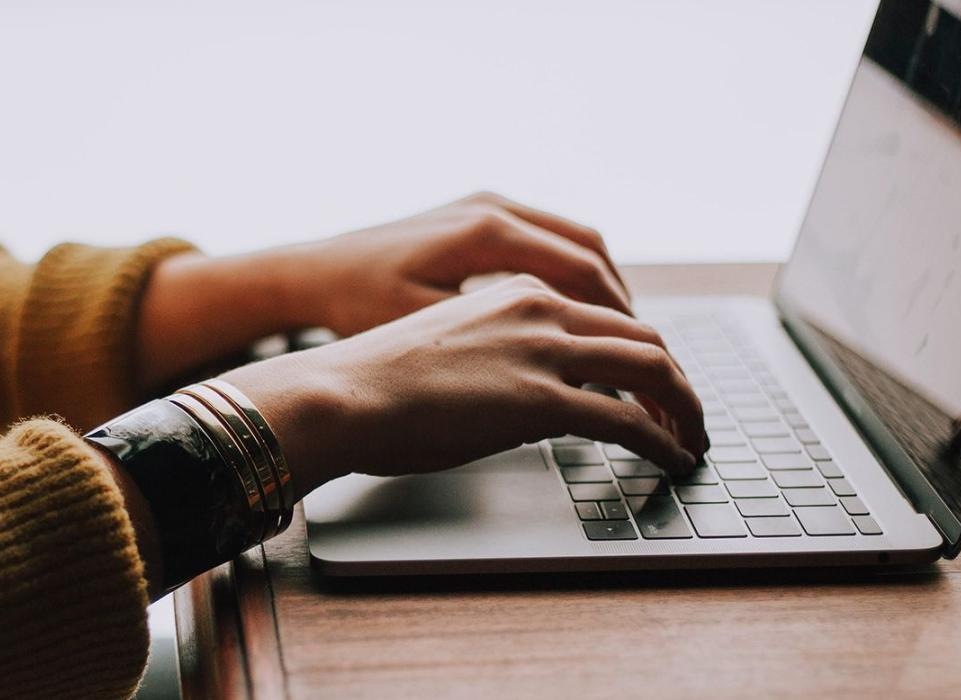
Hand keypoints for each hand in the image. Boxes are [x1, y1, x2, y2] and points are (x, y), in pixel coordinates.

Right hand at [219, 275, 706, 494]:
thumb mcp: (447, 347)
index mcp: (515, 291)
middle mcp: (539, 309)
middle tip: (687, 414)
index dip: (641, 350)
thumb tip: (519, 395)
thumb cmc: (374, 380)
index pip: (605, 313)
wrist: (340, 393)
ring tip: (692, 439)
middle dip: (676, 379)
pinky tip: (672, 459)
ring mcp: (543, 351)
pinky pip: (629, 420)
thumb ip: (496, 354)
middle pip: (642, 335)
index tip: (652, 382)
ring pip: (652, 368)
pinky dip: (663, 441)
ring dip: (684, 407)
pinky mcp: (542, 400)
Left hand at [279, 191, 631, 336]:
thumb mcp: (427, 332)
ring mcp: (486, 205)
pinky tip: (577, 315)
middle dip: (624, 307)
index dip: (619, 321)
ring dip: (603, 288)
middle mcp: (494, 208)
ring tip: (622, 339)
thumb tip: (566, 376)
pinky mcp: (477, 214)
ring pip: (575, 241)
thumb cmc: (358, 307)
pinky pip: (547, 238)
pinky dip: (573, 275)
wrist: (313, 273)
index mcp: (487, 233)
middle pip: (591, 252)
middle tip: (647, 355)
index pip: (583, 273)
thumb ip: (496, 345)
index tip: (642, 361)